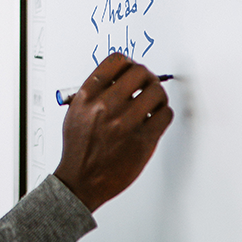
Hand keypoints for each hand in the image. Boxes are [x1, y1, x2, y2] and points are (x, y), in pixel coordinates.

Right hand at [53, 53, 172, 211]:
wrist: (81, 180)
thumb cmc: (79, 148)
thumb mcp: (75, 112)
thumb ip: (94, 91)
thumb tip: (119, 76)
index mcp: (88, 96)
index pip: (116, 61)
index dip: (129, 63)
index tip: (132, 70)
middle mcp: (106, 106)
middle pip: (141, 72)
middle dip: (147, 77)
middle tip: (148, 85)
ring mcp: (125, 124)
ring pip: (157, 92)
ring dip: (158, 95)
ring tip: (154, 103)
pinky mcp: (143, 141)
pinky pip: (166, 115)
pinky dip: (164, 114)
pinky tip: (156, 119)